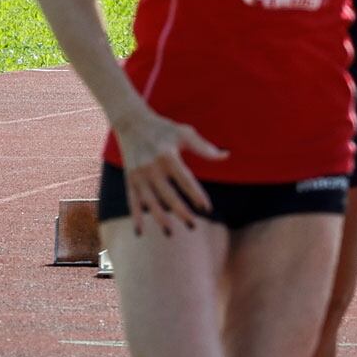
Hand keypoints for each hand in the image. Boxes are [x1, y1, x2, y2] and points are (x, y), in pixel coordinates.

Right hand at [111, 109, 227, 235]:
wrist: (131, 122)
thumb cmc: (164, 128)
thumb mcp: (185, 133)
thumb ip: (205, 147)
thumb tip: (226, 156)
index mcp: (167, 156)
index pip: (185, 180)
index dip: (196, 195)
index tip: (207, 208)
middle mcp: (151, 167)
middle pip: (168, 195)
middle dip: (181, 212)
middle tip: (193, 226)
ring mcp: (138, 175)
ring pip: (150, 202)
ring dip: (160, 218)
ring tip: (170, 233)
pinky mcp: (129, 179)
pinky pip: (132, 201)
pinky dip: (136, 217)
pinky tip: (140, 232)